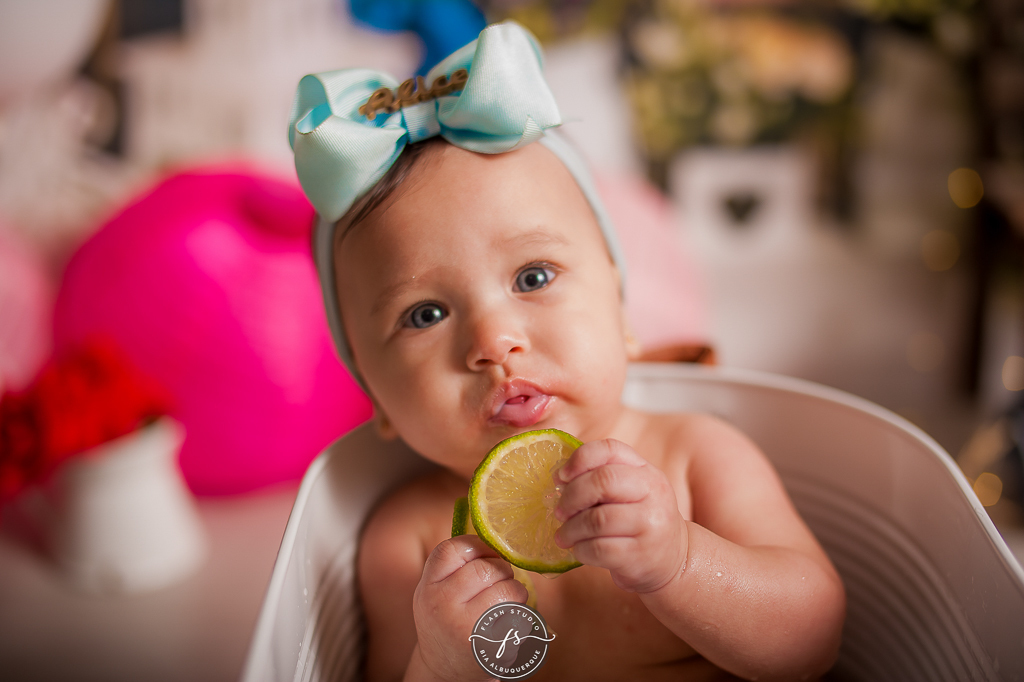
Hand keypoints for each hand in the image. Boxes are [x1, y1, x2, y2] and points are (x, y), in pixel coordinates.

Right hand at [412, 535, 528, 680]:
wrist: (444, 668)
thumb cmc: (447, 619)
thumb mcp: (437, 591)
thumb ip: (455, 565)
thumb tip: (494, 535)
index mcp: (428, 587)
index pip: (453, 550)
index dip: (478, 546)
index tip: (489, 554)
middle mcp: (442, 605)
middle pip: (487, 569)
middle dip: (503, 571)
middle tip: (502, 581)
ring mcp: (465, 627)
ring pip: (509, 590)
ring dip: (516, 592)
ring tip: (507, 601)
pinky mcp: (490, 646)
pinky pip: (520, 616)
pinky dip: (522, 616)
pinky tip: (508, 623)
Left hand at [554, 439, 686, 593]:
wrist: (674, 559)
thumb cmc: (639, 520)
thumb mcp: (631, 492)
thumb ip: (601, 478)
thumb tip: (558, 479)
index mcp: (645, 470)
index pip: (610, 449)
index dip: (580, 459)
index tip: (560, 477)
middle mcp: (652, 492)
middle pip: (602, 481)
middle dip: (571, 497)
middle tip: (559, 512)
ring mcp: (649, 524)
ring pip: (597, 519)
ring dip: (571, 529)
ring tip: (563, 536)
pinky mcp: (640, 554)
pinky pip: (599, 549)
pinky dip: (580, 550)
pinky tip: (578, 550)